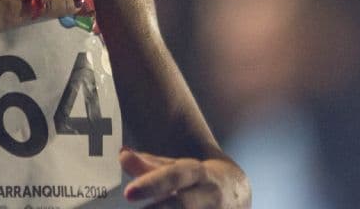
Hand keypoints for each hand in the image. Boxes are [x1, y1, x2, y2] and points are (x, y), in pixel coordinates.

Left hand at [121, 147, 249, 208]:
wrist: (238, 191)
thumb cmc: (197, 179)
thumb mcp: (178, 168)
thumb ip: (149, 165)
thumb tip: (122, 155)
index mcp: (200, 174)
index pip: (175, 175)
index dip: (152, 184)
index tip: (128, 193)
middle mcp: (210, 196)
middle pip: (183, 204)